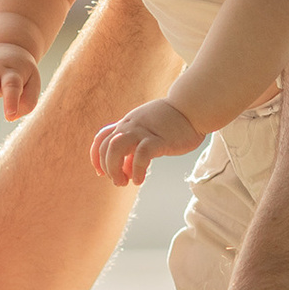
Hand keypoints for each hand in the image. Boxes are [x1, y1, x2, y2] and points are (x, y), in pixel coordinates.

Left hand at [90, 97, 204, 185]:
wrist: (192, 107)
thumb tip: (125, 168)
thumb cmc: (172, 122)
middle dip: (108, 168)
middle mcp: (131, 126)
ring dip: (115, 168)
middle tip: (119, 182)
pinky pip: (141, 155)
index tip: (101, 173)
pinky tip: (140, 180)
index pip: (101, 139)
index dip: (96, 158)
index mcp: (127, 124)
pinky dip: (136, 170)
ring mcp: (143, 132)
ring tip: (125, 182)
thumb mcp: (148, 131)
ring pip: (116, 148)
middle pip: (106, 147)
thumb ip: (134, 145)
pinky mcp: (159, 140)